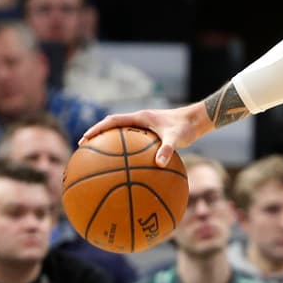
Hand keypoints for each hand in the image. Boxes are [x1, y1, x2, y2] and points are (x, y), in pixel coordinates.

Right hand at [81, 104, 207, 166]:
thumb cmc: (187, 127)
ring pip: (121, 132)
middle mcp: (140, 119)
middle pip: (112, 126)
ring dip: (109, 141)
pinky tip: (126, 163)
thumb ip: (167, 150)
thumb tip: (159, 164)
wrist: (198, 120)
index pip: (113, 121)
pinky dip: (126, 148)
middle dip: (97, 135)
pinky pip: (133, 140)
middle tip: (84, 147)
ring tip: (98, 155)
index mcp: (141, 117)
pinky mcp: (151, 132)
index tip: (85, 138)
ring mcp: (145, 125)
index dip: (98, 129)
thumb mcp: (177, 139)